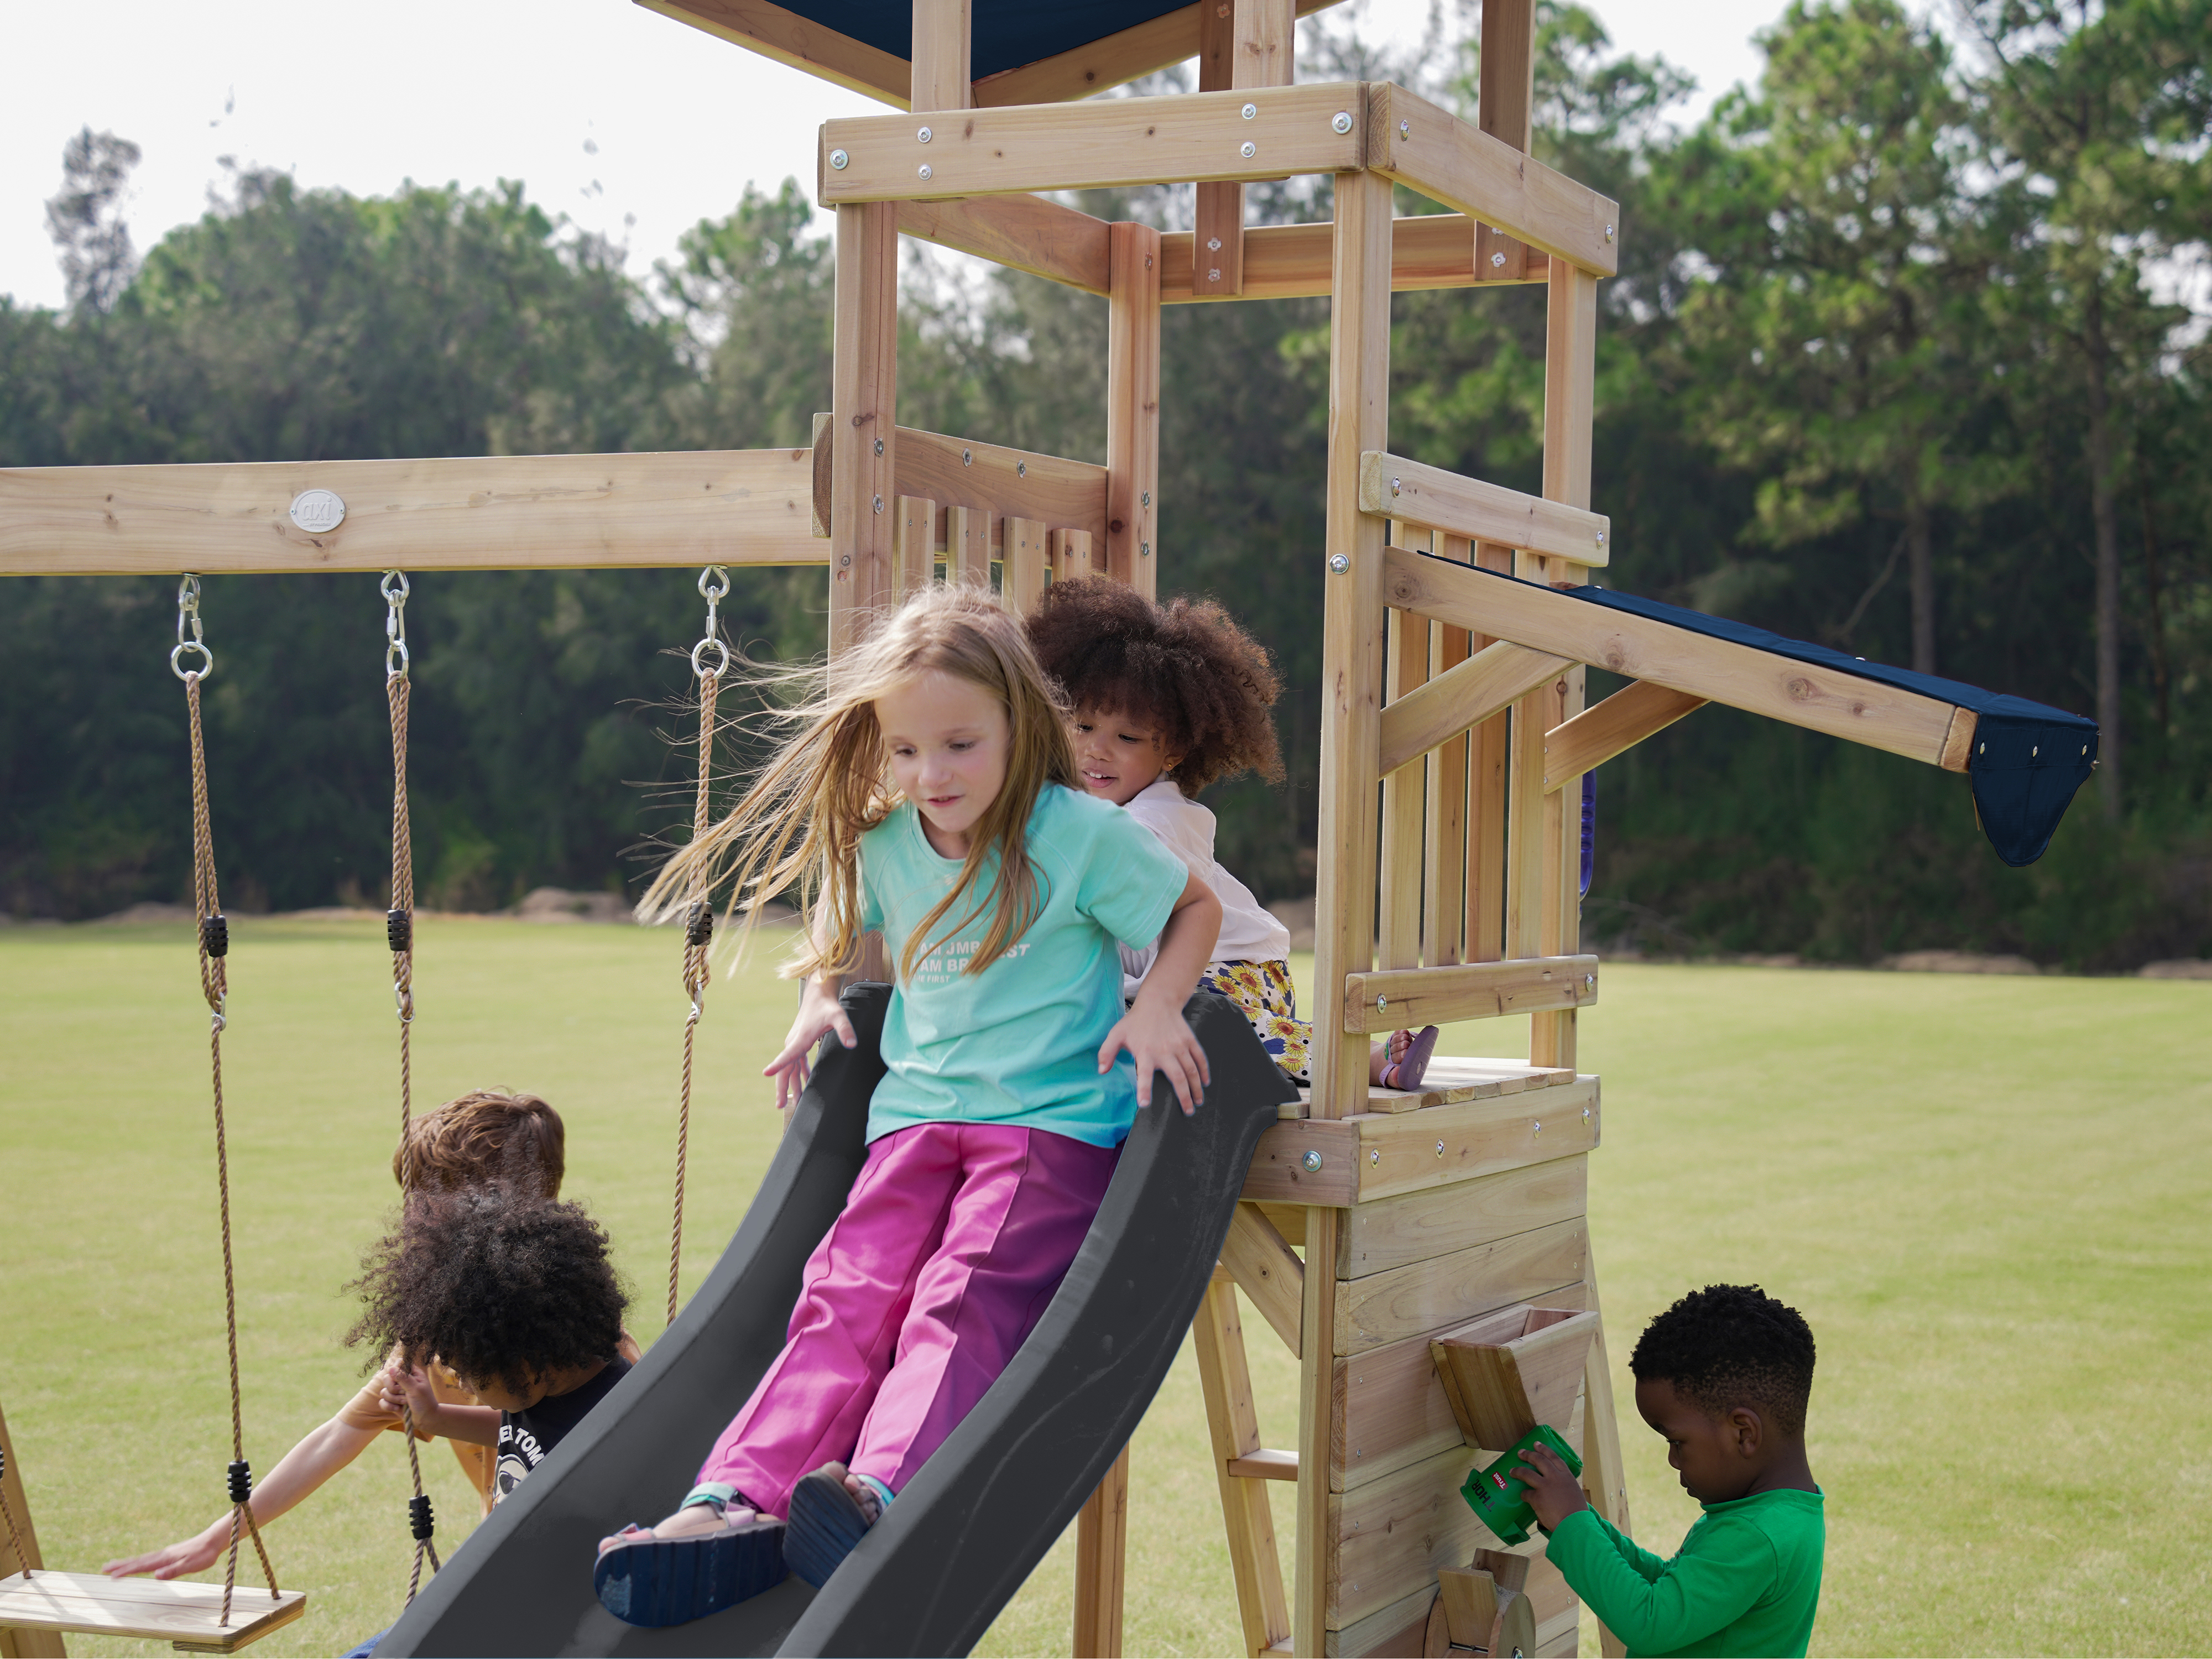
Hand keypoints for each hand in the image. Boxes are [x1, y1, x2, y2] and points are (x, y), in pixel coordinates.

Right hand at [104, 1520, 225, 1579]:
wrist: (213, 1541)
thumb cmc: (203, 1555)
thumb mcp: (190, 1566)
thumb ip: (173, 1571)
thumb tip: (155, 1576)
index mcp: (164, 1559)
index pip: (142, 1566)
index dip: (126, 1571)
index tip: (112, 1576)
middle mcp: (162, 1554)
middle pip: (138, 1560)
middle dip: (120, 1565)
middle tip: (104, 1568)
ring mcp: (165, 1553)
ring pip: (142, 1558)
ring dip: (127, 1562)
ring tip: (114, 1565)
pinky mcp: (170, 1554)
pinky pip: (150, 1558)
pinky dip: (139, 1561)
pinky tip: (138, 1563)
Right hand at [378, 1360, 442, 1432]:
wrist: (425, 1419)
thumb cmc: (424, 1402)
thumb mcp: (416, 1388)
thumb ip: (403, 1378)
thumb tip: (391, 1368)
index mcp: (412, 1373)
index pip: (398, 1364)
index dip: (396, 1371)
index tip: (400, 1379)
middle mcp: (402, 1381)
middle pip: (387, 1378)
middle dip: (394, 1388)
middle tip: (405, 1393)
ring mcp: (396, 1392)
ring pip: (383, 1391)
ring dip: (394, 1399)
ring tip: (406, 1402)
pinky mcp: (392, 1402)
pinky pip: (382, 1401)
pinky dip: (389, 1406)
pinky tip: (397, 1409)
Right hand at [764, 976, 857, 1110]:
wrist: (818, 994)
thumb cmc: (827, 1005)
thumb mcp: (838, 1016)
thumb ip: (845, 1030)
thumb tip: (851, 1044)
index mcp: (800, 1039)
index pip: (787, 1055)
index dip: (777, 1065)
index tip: (766, 1073)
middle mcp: (794, 1043)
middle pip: (785, 1069)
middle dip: (782, 1087)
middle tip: (780, 1105)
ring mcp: (795, 1043)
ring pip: (790, 1068)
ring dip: (790, 1084)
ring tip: (792, 1102)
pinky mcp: (800, 1042)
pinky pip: (796, 1062)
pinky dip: (799, 1074)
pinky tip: (803, 1084)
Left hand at [1098, 997, 1209, 1114]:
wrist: (1158, 1001)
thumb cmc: (1135, 1021)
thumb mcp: (1116, 1034)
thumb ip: (1106, 1052)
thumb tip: (1101, 1071)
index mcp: (1145, 1052)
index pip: (1144, 1074)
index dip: (1144, 1089)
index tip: (1145, 1104)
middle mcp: (1165, 1051)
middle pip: (1177, 1077)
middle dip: (1184, 1096)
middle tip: (1188, 1112)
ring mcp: (1180, 1046)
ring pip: (1191, 1071)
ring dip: (1196, 1088)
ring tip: (1198, 1102)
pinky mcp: (1190, 1040)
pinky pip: (1199, 1058)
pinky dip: (1204, 1071)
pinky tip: (1205, 1082)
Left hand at [1512, 1441, 1589, 1530]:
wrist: (1575, 1525)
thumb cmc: (1577, 1514)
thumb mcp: (1575, 1494)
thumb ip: (1564, 1489)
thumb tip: (1555, 1492)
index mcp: (1567, 1476)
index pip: (1554, 1457)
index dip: (1544, 1449)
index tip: (1536, 1444)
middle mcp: (1555, 1478)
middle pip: (1539, 1460)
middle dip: (1528, 1454)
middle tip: (1521, 1453)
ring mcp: (1545, 1486)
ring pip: (1527, 1473)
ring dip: (1518, 1471)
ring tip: (1512, 1471)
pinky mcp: (1537, 1498)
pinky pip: (1526, 1494)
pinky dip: (1523, 1495)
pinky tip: (1522, 1496)